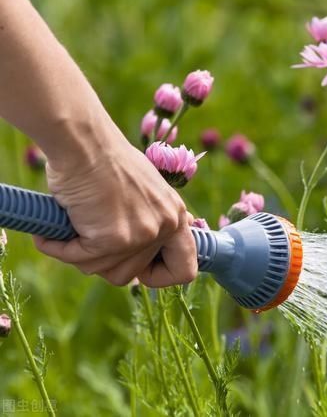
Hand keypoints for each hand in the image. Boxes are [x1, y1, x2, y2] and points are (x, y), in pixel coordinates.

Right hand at [33, 120, 197, 287]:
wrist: (83, 141)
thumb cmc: (106, 160)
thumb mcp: (146, 189)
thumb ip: (154, 218)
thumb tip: (160, 244)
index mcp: (176, 215)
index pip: (184, 269)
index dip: (159, 277)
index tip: (139, 272)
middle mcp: (164, 227)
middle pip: (131, 274)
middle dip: (103, 261)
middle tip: (86, 238)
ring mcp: (141, 234)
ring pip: (105, 271)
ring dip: (81, 256)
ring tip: (70, 230)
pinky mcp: (112, 238)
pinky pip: (80, 259)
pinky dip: (59, 249)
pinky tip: (49, 235)